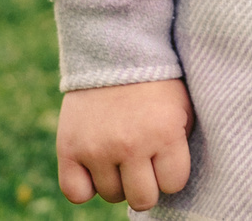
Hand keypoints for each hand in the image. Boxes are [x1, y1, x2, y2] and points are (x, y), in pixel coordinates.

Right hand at [56, 78, 192, 209]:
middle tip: (143, 162)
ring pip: (111, 195)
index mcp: (164, 132)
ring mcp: (97, 148)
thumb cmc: (156, 82)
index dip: (171, 173)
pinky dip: (86, 186)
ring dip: (117, 180)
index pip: (173, 184)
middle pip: (142, 198)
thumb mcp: (182, 107)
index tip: (166, 157)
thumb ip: (181, 144)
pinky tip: (96, 167)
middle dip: (146, 183)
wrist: (114, 51)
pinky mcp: (69, 149)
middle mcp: (131, 144)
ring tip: (120, 153)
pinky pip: (76, 193)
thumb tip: (172, 184)